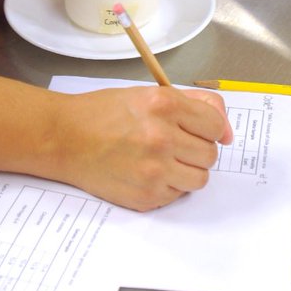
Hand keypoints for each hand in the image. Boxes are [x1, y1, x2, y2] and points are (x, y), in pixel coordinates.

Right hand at [53, 83, 231, 210]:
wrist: (65, 137)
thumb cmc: (103, 112)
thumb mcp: (147, 94)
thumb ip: (191, 104)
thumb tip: (225, 129)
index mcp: (164, 104)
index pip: (215, 123)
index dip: (210, 126)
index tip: (200, 128)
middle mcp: (162, 137)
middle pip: (210, 153)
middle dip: (196, 148)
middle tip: (174, 142)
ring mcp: (155, 170)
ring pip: (200, 178)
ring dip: (187, 170)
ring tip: (163, 159)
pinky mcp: (147, 196)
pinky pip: (178, 195)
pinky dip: (168, 186)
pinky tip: (147, 171)